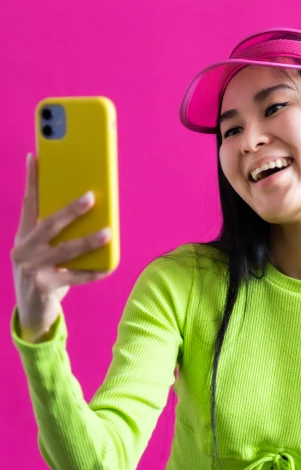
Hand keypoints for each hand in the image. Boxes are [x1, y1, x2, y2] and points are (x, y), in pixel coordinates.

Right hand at [10, 153, 113, 339]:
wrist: (32, 313)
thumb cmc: (43, 274)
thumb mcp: (42, 252)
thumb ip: (55, 235)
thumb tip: (87, 211)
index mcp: (23, 236)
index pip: (28, 203)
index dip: (32, 180)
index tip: (36, 157)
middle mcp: (23, 251)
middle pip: (49, 224)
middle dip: (71, 210)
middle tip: (91, 197)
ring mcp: (32, 270)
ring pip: (65, 251)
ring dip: (88, 241)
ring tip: (107, 232)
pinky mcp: (44, 287)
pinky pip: (75, 277)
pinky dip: (93, 271)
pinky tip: (109, 266)